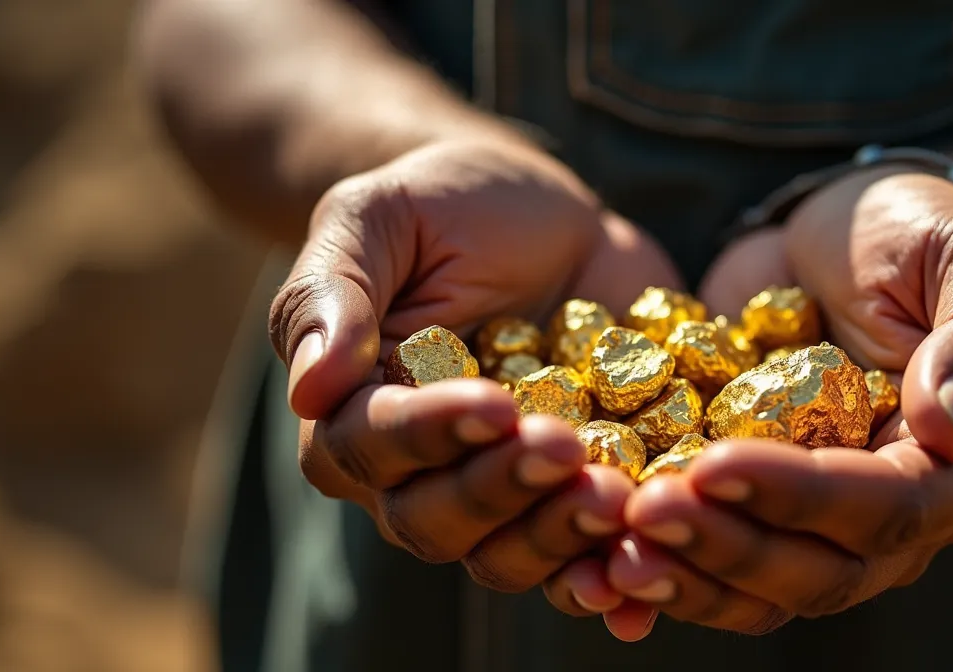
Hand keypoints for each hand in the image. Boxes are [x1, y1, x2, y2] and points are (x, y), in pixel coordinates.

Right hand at [269, 138, 680, 598]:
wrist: (541, 212)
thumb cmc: (441, 206)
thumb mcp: (375, 218)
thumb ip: (333, 294)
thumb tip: (309, 389)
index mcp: (357, 411)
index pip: (371, 449)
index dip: (429, 437)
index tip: (492, 403)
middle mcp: (422, 471)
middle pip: (438, 522)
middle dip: (502, 492)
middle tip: (565, 450)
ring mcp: (503, 488)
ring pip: (509, 555)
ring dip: (560, 538)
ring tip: (618, 499)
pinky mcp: (576, 489)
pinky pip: (584, 556)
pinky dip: (612, 576)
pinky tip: (642, 579)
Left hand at [601, 168, 952, 634]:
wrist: (845, 228)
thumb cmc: (922, 232)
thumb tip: (948, 431)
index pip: (887, 509)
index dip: (800, 496)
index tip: (714, 463)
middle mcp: (897, 519)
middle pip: (817, 571)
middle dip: (727, 546)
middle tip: (642, 511)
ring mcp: (821, 522)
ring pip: (759, 588)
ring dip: (685, 574)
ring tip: (610, 548)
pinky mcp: (756, 507)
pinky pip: (712, 562)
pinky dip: (661, 568)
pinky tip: (597, 561)